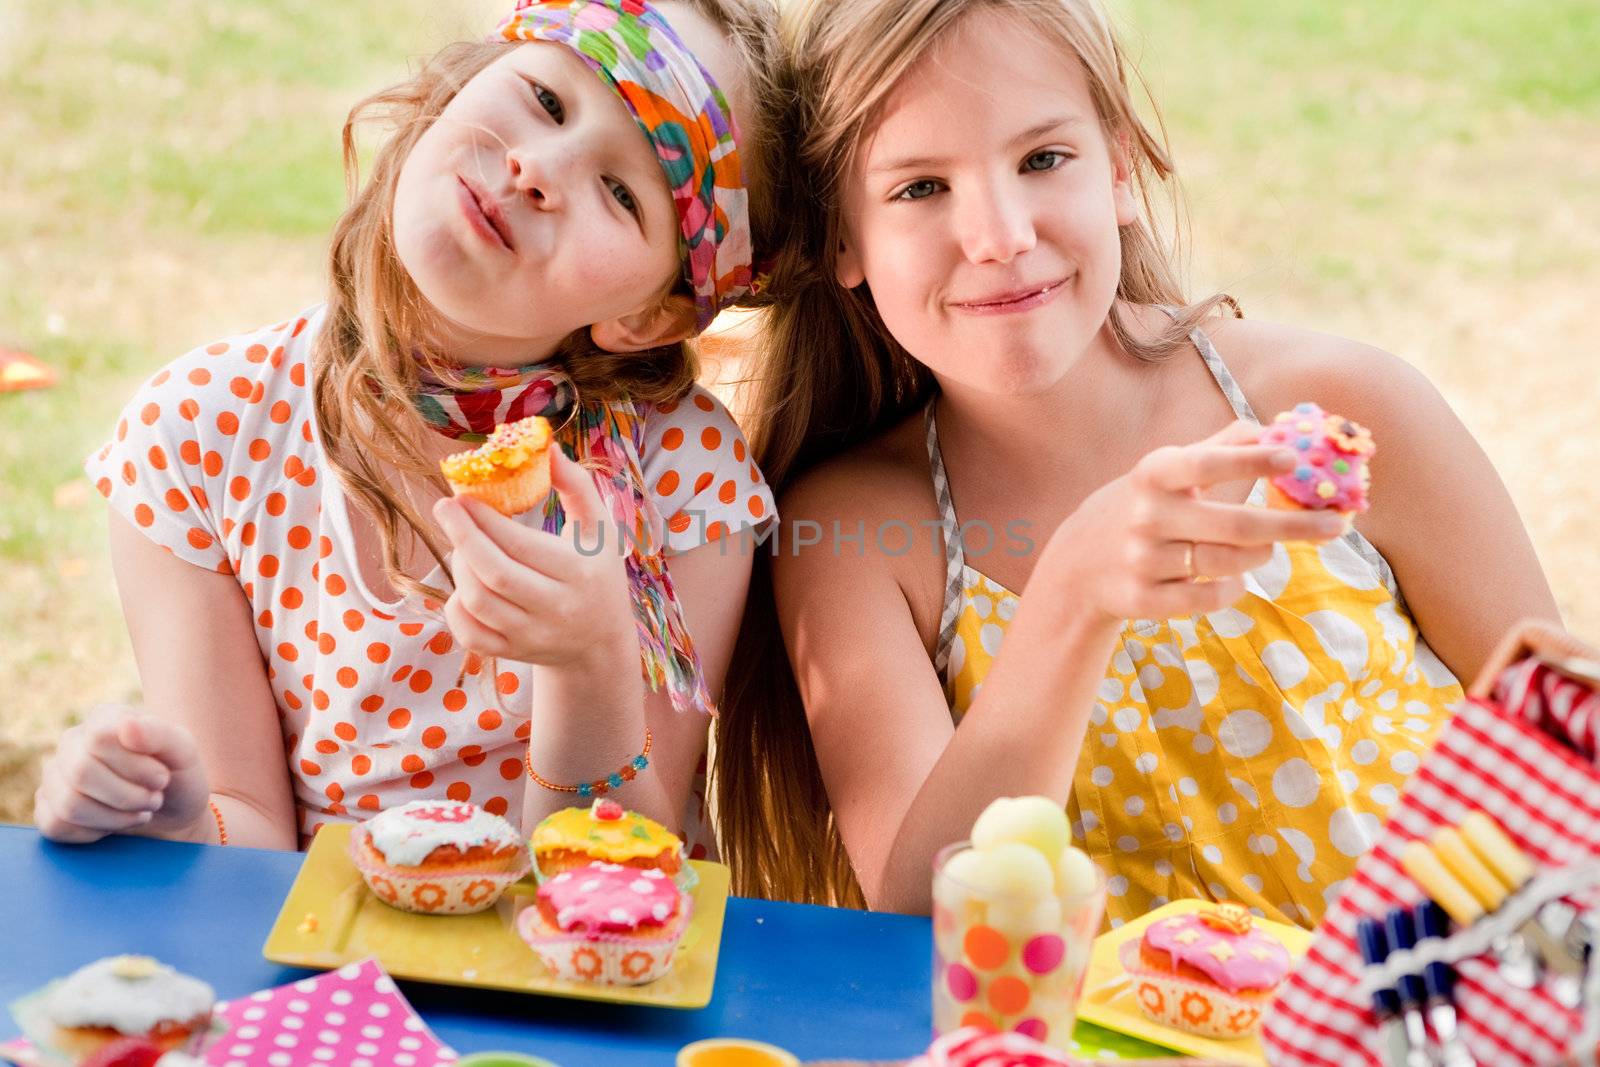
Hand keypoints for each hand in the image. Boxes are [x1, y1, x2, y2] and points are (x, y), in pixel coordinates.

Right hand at [35, 704, 210, 843]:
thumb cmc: (178, 777)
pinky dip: (95, 833)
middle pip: (81, 773)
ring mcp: (55, 776)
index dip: (135, 767)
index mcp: (104, 719)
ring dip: (115, 817)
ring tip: (140, 812)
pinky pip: (56, 826)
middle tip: (154, 799)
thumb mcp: (184, 753)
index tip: (162, 778)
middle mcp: (72, 742)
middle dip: (128, 796)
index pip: (100, 738)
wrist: (173, 814)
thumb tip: (127, 724)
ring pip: (68, 804)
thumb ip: (161, 734)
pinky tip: (114, 824)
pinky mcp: (48, 808)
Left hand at [434, 449, 635, 668]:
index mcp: (578, 574)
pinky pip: (470, 633)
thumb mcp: (599, 529)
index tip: (464, 494)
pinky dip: (456, 606)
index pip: (521, 545)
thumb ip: (577, 486)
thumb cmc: (597, 572)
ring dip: (460, 566)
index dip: (485, 519)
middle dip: (462, 537)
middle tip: (444, 507)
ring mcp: (531, 636)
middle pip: (494, 575)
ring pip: (478, 602)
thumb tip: (547, 448)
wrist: (599, 641)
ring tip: (460, 542)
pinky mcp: (511, 653)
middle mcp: (556, 610)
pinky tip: (464, 582)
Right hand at [1044, 420, 1349, 620]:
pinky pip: (1209, 599)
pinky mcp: (1143, 600)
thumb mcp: (1165, 472)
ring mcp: (1143, 561)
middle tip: (1336, 525)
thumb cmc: (1139, 507)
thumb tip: (1270, 425)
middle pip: (1235, 526)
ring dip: (1260, 556)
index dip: (1250, 460)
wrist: (1075, 567)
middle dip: (1292, 526)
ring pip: (1227, 564)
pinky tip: (1235, 579)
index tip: (1293, 456)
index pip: (1206, 463)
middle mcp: (1146, 516)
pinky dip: (1233, 589)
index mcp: (1154, 474)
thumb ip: (1217, 448)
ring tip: (1268, 547)